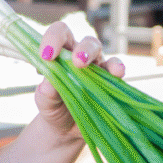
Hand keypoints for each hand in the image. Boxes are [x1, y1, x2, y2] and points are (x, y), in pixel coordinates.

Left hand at [34, 22, 124, 137]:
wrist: (66, 129)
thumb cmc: (53, 107)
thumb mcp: (45, 102)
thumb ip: (46, 93)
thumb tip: (49, 83)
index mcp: (61, 53)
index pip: (59, 33)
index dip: (53, 38)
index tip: (46, 55)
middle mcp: (79, 55)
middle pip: (83, 41)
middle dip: (80, 48)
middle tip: (76, 62)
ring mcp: (96, 66)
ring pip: (98, 50)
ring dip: (92, 54)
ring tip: (85, 64)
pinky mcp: (109, 81)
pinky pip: (115, 69)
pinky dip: (117, 68)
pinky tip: (117, 72)